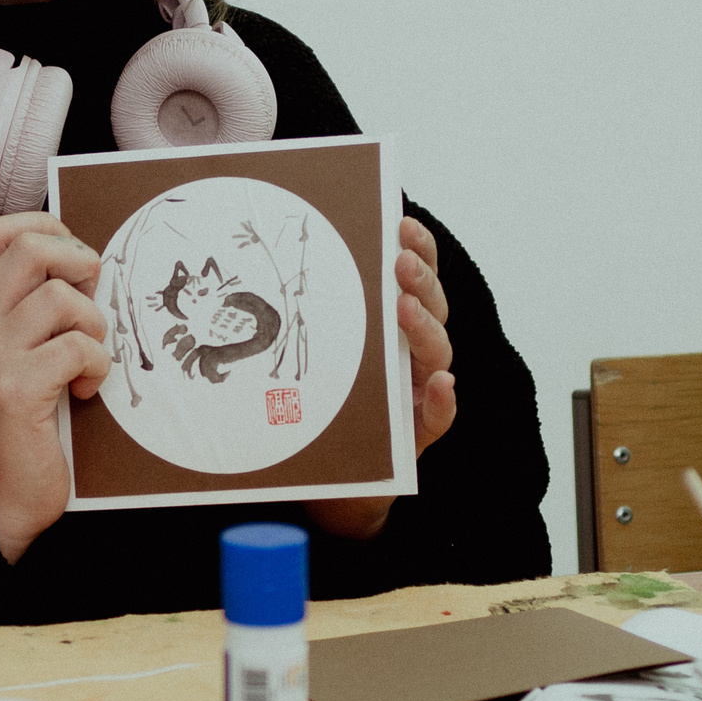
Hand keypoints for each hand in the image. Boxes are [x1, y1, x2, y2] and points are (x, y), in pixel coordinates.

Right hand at [0, 211, 111, 562]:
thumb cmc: (10, 429)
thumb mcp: (5, 357)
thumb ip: (27, 311)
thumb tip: (81, 267)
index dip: (42, 226)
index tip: (72, 254)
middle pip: (29, 249)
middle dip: (77, 262)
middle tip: (92, 296)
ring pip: (60, 297)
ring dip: (93, 323)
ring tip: (91, 353)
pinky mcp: (16, 391)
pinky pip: (77, 347)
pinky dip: (98, 364)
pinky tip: (89, 388)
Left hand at [307, 215, 458, 539]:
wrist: (329, 479)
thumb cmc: (320, 403)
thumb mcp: (313, 348)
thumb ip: (303, 310)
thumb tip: (259, 251)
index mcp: (394, 325)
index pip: (416, 278)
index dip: (417, 249)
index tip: (400, 221)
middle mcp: (413, 354)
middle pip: (432, 309)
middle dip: (420, 281)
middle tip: (399, 262)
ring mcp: (418, 394)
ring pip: (437, 355)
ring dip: (425, 329)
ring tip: (405, 309)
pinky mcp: (417, 436)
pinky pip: (439, 418)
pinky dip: (442, 400)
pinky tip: (439, 384)